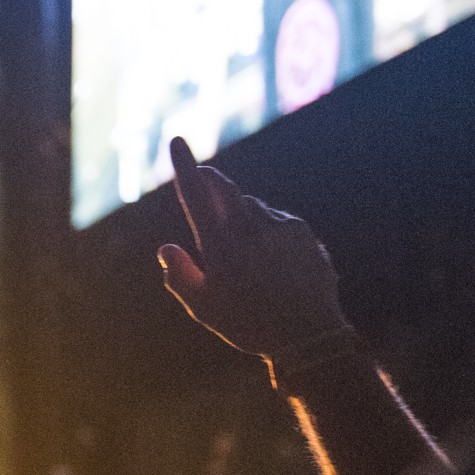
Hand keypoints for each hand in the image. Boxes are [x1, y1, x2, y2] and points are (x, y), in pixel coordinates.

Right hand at [158, 136, 347, 359]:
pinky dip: (265, 226)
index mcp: (220, 245)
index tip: (178, 140)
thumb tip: (166, 247)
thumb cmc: (248, 324)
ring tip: (239, 243)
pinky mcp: (303, 232)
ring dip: (239, 211)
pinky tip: (267, 253)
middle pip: (226, 189)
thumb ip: (179, 275)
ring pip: (251, 206)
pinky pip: (276, 219)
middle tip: (202, 175)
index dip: (185, 166)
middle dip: (211, 178)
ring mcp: (280, 226)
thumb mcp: (203, 308)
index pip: (197, 195)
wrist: (308, 334)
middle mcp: (251, 228)